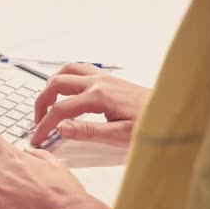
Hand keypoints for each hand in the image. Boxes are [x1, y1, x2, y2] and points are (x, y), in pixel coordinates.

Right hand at [31, 63, 150, 147]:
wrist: (172, 112)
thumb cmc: (150, 125)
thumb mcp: (119, 136)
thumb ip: (87, 132)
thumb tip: (61, 129)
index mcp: (99, 97)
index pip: (60, 110)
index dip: (44, 125)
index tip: (37, 138)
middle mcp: (98, 82)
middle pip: (56, 84)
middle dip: (41, 103)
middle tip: (38, 122)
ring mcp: (103, 78)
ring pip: (66, 71)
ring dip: (51, 86)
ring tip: (47, 104)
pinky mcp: (109, 79)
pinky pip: (79, 70)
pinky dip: (66, 78)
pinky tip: (66, 92)